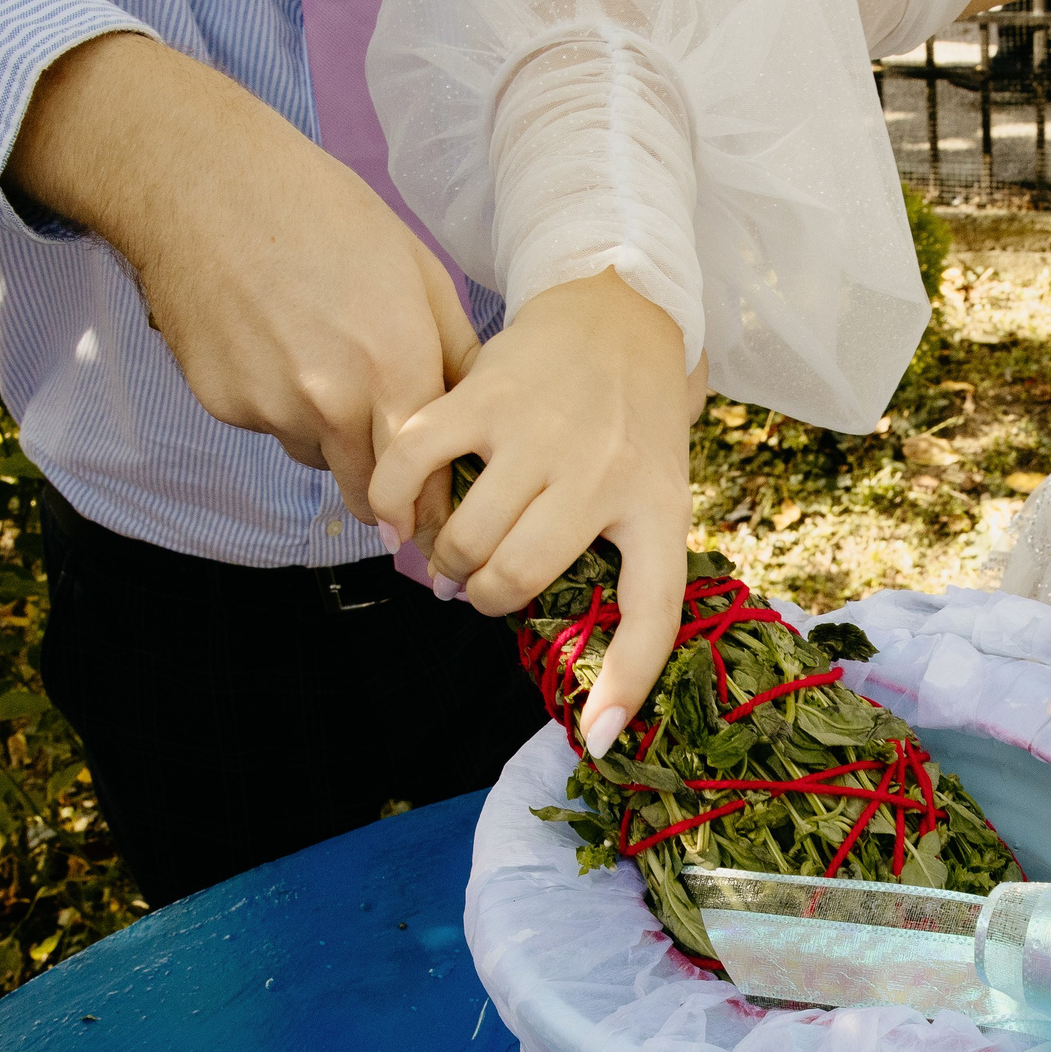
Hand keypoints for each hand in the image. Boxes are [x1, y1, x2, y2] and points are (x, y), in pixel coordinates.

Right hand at [5, 32, 473, 510]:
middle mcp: (334, 404)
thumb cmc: (322, 211)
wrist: (203, 182)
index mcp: (395, 370)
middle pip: (369, 495)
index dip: (434, 499)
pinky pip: (270, 427)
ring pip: (319, 457)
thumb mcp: (418, 269)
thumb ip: (456, 354)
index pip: (426, 484)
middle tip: (383, 438)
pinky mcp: (225, 404)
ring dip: (328, 434)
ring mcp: (273, 408)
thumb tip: (481, 414)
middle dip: (383, 480)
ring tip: (316, 354)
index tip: (436, 498)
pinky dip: (277, 403)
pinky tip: (270, 340)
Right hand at [365, 269, 707, 760]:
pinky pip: (415, 465)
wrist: (617, 314)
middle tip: (479, 584)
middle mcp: (601, 471)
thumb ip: (622, 560)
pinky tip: (399, 510)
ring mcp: (540, 431)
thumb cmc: (633, 424)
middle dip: (484, 596)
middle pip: (518, 579)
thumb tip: (588, 662)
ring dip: (444, 558)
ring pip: (466, 536)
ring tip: (448, 547)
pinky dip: (394, 500)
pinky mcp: (484, 392)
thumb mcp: (654, 490)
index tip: (598, 738)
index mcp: (656, 505)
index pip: (652, 611)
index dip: (626, 684)